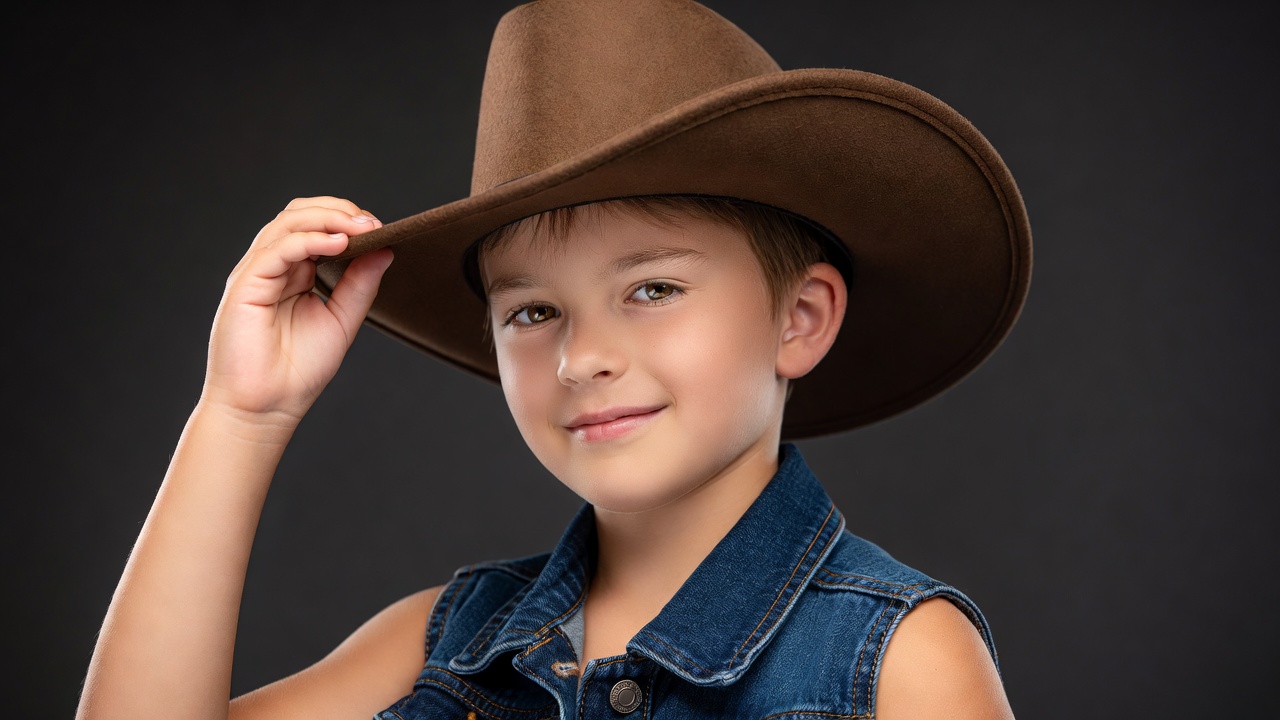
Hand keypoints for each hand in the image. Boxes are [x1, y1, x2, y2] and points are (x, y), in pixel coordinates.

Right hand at [201, 196, 393, 423]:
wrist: (266, 408)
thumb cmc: (298, 371)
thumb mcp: (342, 320)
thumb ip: (360, 285)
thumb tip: (385, 248)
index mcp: (294, 273)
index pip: (316, 226)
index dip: (346, 219)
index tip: (381, 228)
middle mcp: (273, 267)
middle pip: (298, 215)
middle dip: (338, 211)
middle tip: (373, 224)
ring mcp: (257, 273)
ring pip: (287, 224)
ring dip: (328, 219)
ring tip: (361, 228)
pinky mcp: (246, 285)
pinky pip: (279, 250)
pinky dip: (310, 240)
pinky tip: (339, 244)